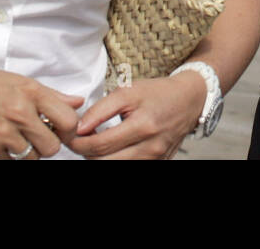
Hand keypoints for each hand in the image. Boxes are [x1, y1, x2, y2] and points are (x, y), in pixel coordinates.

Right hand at [0, 63, 84, 158]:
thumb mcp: (19, 81)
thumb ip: (51, 94)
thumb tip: (78, 102)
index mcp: (31, 92)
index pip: (68, 120)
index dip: (69, 128)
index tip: (61, 127)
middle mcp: (19, 113)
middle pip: (52, 146)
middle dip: (48, 143)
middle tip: (38, 134)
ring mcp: (3, 134)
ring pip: (33, 158)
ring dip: (30, 151)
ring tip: (19, 137)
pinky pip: (11, 162)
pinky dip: (11, 156)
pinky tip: (3, 141)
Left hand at [66, 72, 207, 158]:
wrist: (189, 100)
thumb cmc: (157, 93)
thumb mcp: (128, 91)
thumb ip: (101, 109)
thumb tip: (79, 128)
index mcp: (143, 126)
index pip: (100, 145)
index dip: (79, 143)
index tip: (70, 136)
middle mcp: (150, 148)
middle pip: (105, 162)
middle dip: (85, 153)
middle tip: (77, 141)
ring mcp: (155, 159)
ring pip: (116, 168)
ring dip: (99, 159)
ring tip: (94, 144)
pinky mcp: (159, 164)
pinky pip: (130, 168)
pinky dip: (115, 160)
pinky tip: (111, 149)